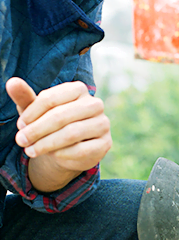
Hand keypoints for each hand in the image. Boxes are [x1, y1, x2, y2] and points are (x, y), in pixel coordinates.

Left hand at [5, 77, 111, 192]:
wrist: (70, 149)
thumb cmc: (51, 125)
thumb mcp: (36, 111)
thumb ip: (25, 97)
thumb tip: (12, 83)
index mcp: (78, 89)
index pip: (50, 98)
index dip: (32, 113)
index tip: (20, 125)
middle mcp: (95, 104)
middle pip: (60, 116)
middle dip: (37, 130)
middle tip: (21, 141)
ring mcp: (103, 124)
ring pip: (70, 133)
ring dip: (46, 144)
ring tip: (31, 150)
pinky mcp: (105, 143)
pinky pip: (81, 150)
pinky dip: (62, 154)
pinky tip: (51, 156)